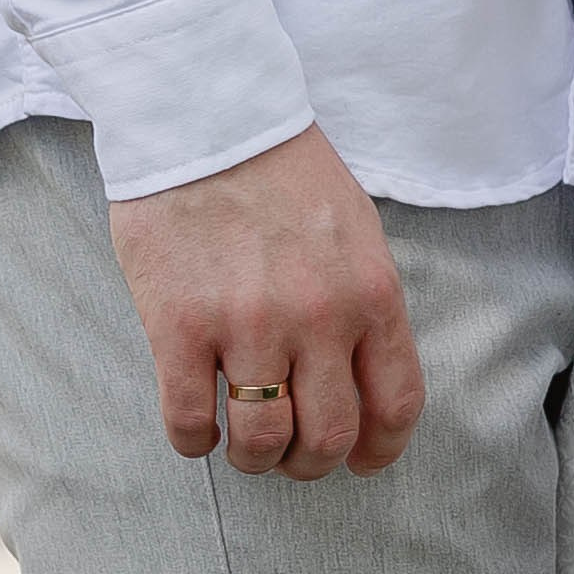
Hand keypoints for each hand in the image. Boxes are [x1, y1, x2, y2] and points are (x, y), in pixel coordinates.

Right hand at [108, 123, 426, 478]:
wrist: (202, 110)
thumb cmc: (280, 169)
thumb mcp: (355, 231)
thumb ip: (365, 303)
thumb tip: (363, 377)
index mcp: (371, 293)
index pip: (395, 404)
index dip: (380, 450)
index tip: (361, 461)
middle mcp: (318, 316)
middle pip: (329, 436)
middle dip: (311, 463)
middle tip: (290, 456)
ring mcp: (247, 324)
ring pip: (262, 441)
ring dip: (254, 460)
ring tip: (242, 447)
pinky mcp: (178, 325)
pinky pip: (189, 420)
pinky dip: (194, 442)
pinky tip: (196, 430)